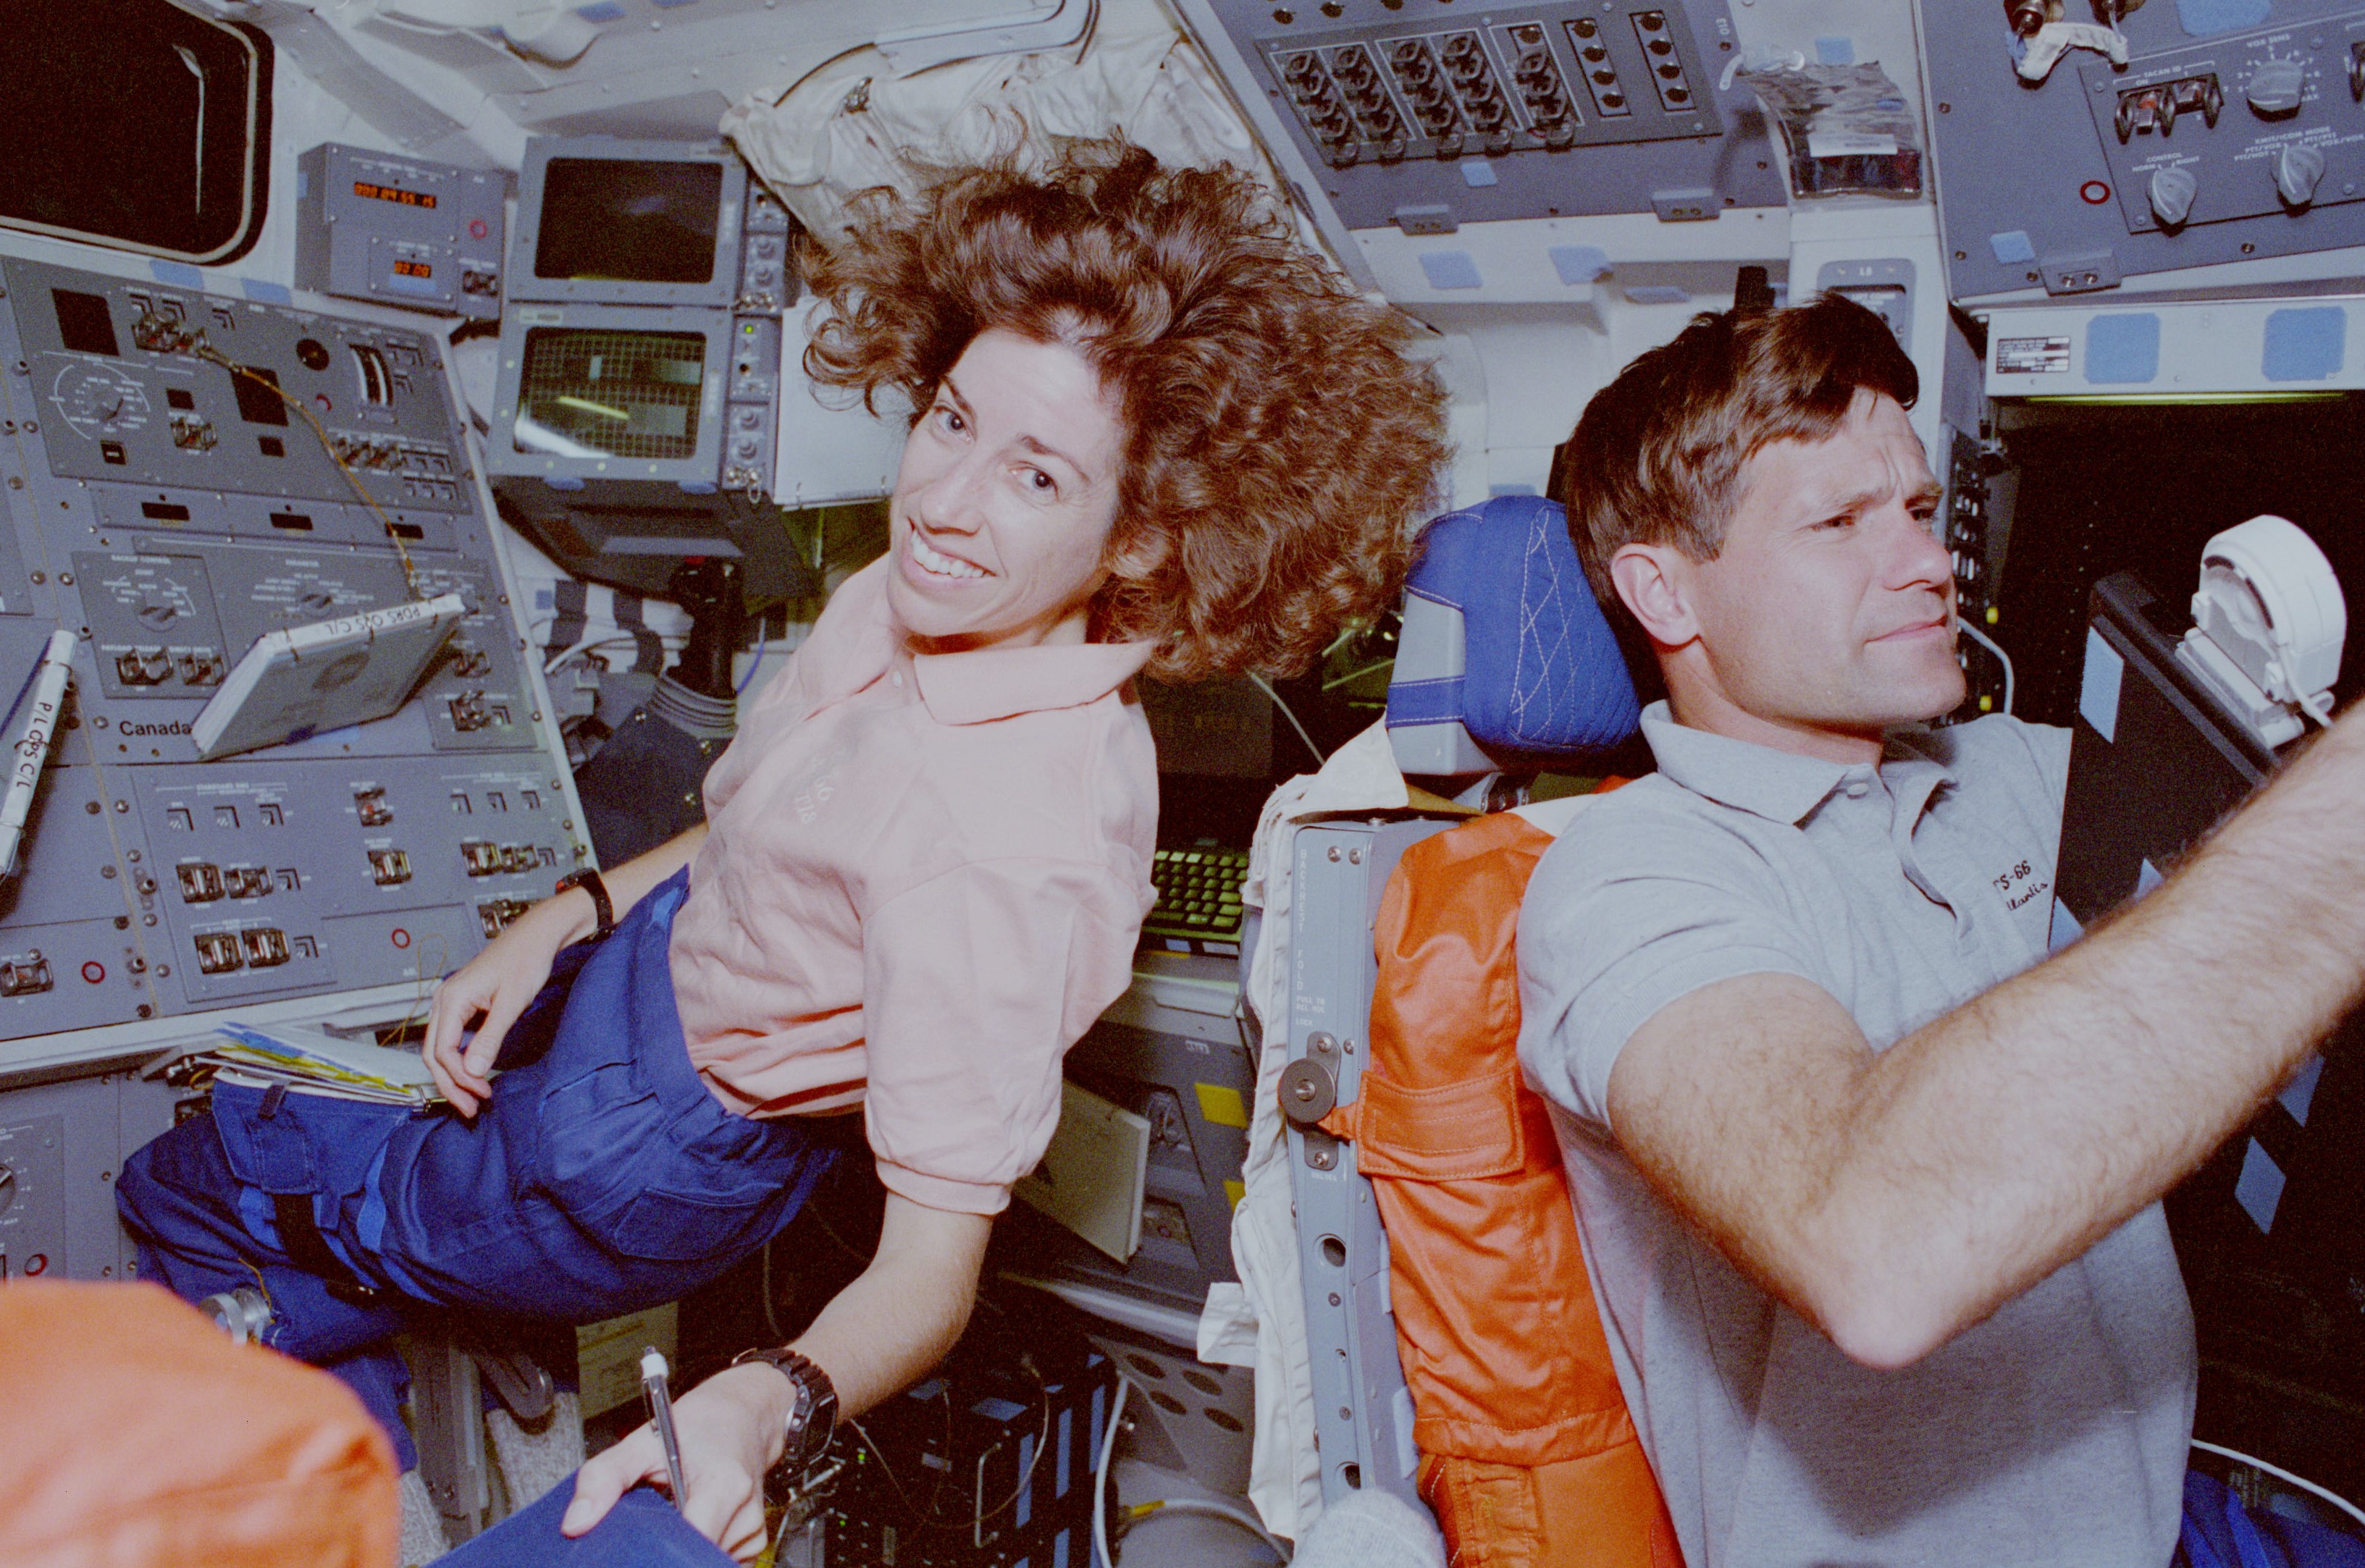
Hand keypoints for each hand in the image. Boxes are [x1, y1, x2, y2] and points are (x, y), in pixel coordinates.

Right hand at [421, 897, 579, 1117]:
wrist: (536, 936)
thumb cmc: (526, 960)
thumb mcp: (511, 1003)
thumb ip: (491, 1037)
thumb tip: (474, 1071)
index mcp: (451, 999)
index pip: (442, 1051)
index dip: (459, 1078)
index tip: (481, 1094)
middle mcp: (444, 1000)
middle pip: (433, 1054)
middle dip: (451, 1084)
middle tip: (471, 1109)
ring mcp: (451, 1001)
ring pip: (440, 1048)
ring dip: (454, 1074)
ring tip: (473, 1097)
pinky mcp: (462, 1004)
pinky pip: (450, 1038)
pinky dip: (460, 1059)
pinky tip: (474, 1073)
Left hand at [560, 1362, 790, 1562]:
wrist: (743, 1416)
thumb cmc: (701, 1426)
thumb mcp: (644, 1440)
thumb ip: (605, 1477)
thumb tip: (576, 1523)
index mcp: (724, 1486)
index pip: (688, 1546)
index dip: (656, 1550)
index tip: (636, 1540)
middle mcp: (745, 1515)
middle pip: (692, 1558)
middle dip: (663, 1550)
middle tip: (651, 1523)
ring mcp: (752, 1534)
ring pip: (701, 1561)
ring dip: (678, 1548)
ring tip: (674, 1517)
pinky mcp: (752, 1545)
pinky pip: (714, 1561)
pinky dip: (696, 1550)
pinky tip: (691, 1524)